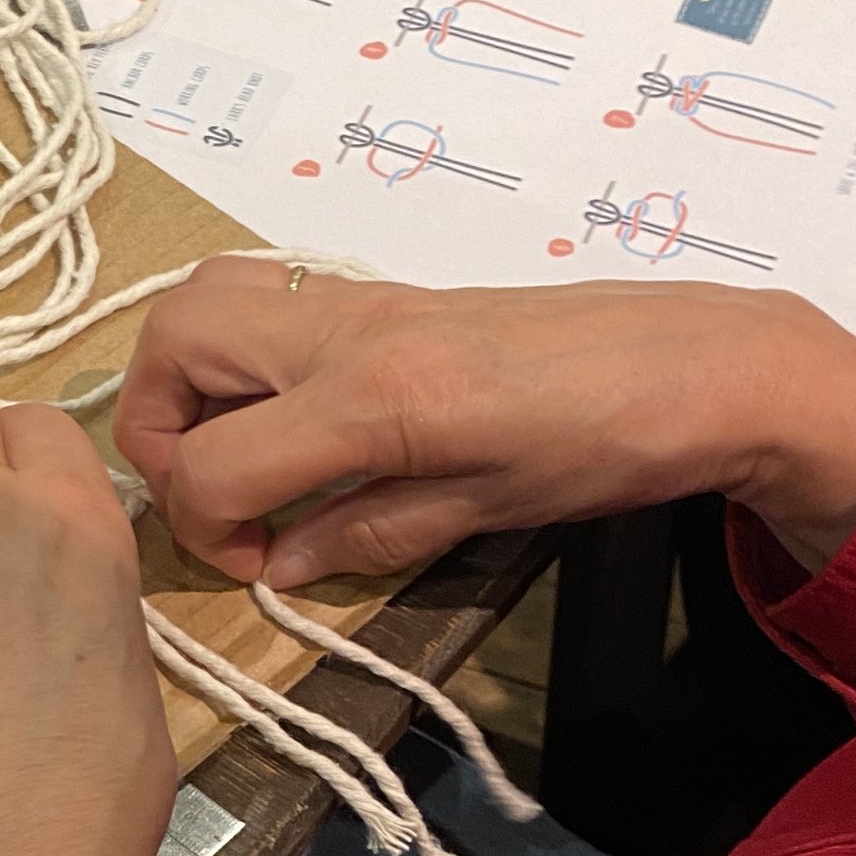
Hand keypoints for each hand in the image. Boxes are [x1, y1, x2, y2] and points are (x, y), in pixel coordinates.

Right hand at [114, 262, 855, 587]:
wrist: (700, 364)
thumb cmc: (608, 446)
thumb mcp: (486, 513)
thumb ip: (366, 537)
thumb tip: (278, 564)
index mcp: (372, 397)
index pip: (210, 460)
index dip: (205, 529)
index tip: (255, 562)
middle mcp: (345, 330)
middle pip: (172, 341)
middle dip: (155, 428)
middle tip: (216, 490)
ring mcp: (358, 299)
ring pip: (204, 297)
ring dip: (185, 377)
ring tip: (236, 446)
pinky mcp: (381, 291)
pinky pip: (263, 295)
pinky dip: (237, 353)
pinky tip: (290, 416)